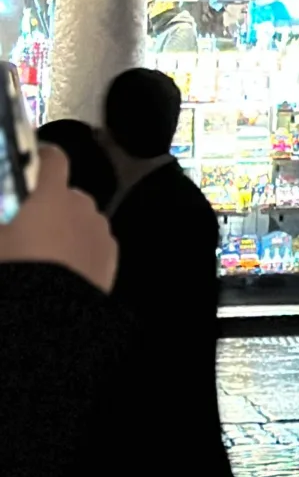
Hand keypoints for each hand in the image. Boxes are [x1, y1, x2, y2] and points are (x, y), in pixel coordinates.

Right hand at [0, 145, 118, 290]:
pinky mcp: (111, 256)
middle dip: (46, 207)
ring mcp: (100, 230)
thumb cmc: (14, 268)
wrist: (47, 318)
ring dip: (63, 230)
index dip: (38, 160)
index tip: (26, 168)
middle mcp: (81, 205)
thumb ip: (3, 215)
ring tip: (40, 259)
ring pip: (79, 220)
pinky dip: (78, 250)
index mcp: (50, 195)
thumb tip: (5, 218)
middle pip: (64, 195)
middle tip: (22, 232)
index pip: (51, 158)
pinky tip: (59, 272)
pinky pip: (91, 243)